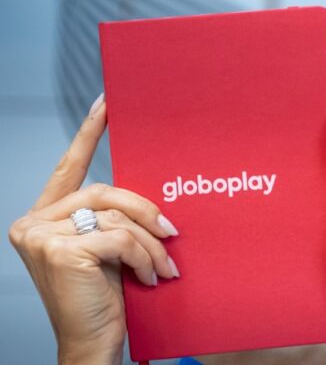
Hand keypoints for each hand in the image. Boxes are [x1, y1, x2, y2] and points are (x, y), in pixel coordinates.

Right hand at [8, 94, 180, 364]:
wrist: (93, 345)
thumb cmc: (103, 301)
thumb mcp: (109, 252)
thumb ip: (114, 221)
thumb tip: (152, 201)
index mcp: (45, 218)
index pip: (69, 168)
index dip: (89, 134)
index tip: (107, 104)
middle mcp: (34, 223)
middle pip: (103, 191)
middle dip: (144, 211)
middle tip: (172, 232)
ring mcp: (41, 236)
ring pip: (115, 216)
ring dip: (149, 242)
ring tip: (164, 267)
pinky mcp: (60, 250)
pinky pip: (119, 237)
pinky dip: (143, 256)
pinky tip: (148, 277)